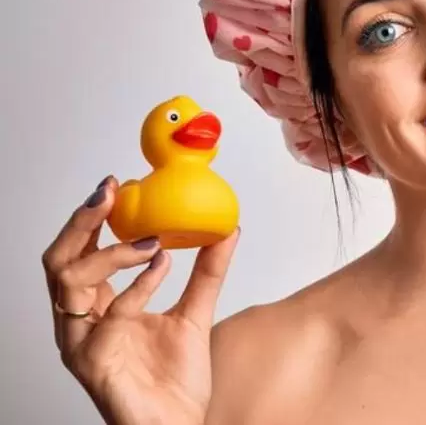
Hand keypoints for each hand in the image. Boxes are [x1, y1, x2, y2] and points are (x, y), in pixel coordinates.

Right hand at [42, 176, 239, 424]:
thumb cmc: (175, 381)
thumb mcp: (196, 312)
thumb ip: (207, 272)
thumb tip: (228, 228)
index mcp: (96, 309)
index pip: (76, 254)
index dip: (90, 218)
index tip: (116, 184)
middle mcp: (80, 323)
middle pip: (57, 261)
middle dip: (81, 222)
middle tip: (111, 193)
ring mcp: (81, 343)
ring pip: (68, 282)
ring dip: (109, 252)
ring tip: (151, 240)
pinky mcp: (94, 362)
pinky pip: (109, 316)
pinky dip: (138, 286)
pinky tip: (162, 267)